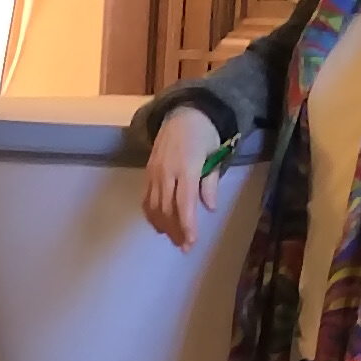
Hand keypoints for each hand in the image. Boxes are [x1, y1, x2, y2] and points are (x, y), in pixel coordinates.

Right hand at [139, 110, 220, 250]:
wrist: (183, 113)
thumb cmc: (204, 134)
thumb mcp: (214, 154)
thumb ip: (210, 182)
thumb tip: (209, 208)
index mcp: (186, 167)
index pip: (184, 203)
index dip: (187, 225)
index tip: (191, 242)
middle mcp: (167, 171)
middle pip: (167, 209)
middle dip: (175, 230)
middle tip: (184, 247)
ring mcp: (154, 172)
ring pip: (154, 206)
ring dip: (163, 226)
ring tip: (173, 239)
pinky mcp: (148, 172)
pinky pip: (146, 198)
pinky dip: (151, 214)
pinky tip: (158, 225)